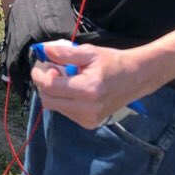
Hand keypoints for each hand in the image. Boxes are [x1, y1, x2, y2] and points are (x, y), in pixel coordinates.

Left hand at [31, 42, 151, 128]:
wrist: (135, 78)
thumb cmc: (112, 62)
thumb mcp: (89, 52)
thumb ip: (65, 53)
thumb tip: (44, 51)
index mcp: (87, 90)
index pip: (50, 87)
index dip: (38, 75)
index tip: (38, 64)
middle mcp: (86, 109)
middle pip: (48, 101)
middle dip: (44, 84)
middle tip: (51, 69)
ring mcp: (88, 119)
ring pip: (55, 107)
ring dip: (53, 92)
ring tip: (64, 77)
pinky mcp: (89, 123)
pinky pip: (65, 112)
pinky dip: (63, 100)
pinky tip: (72, 88)